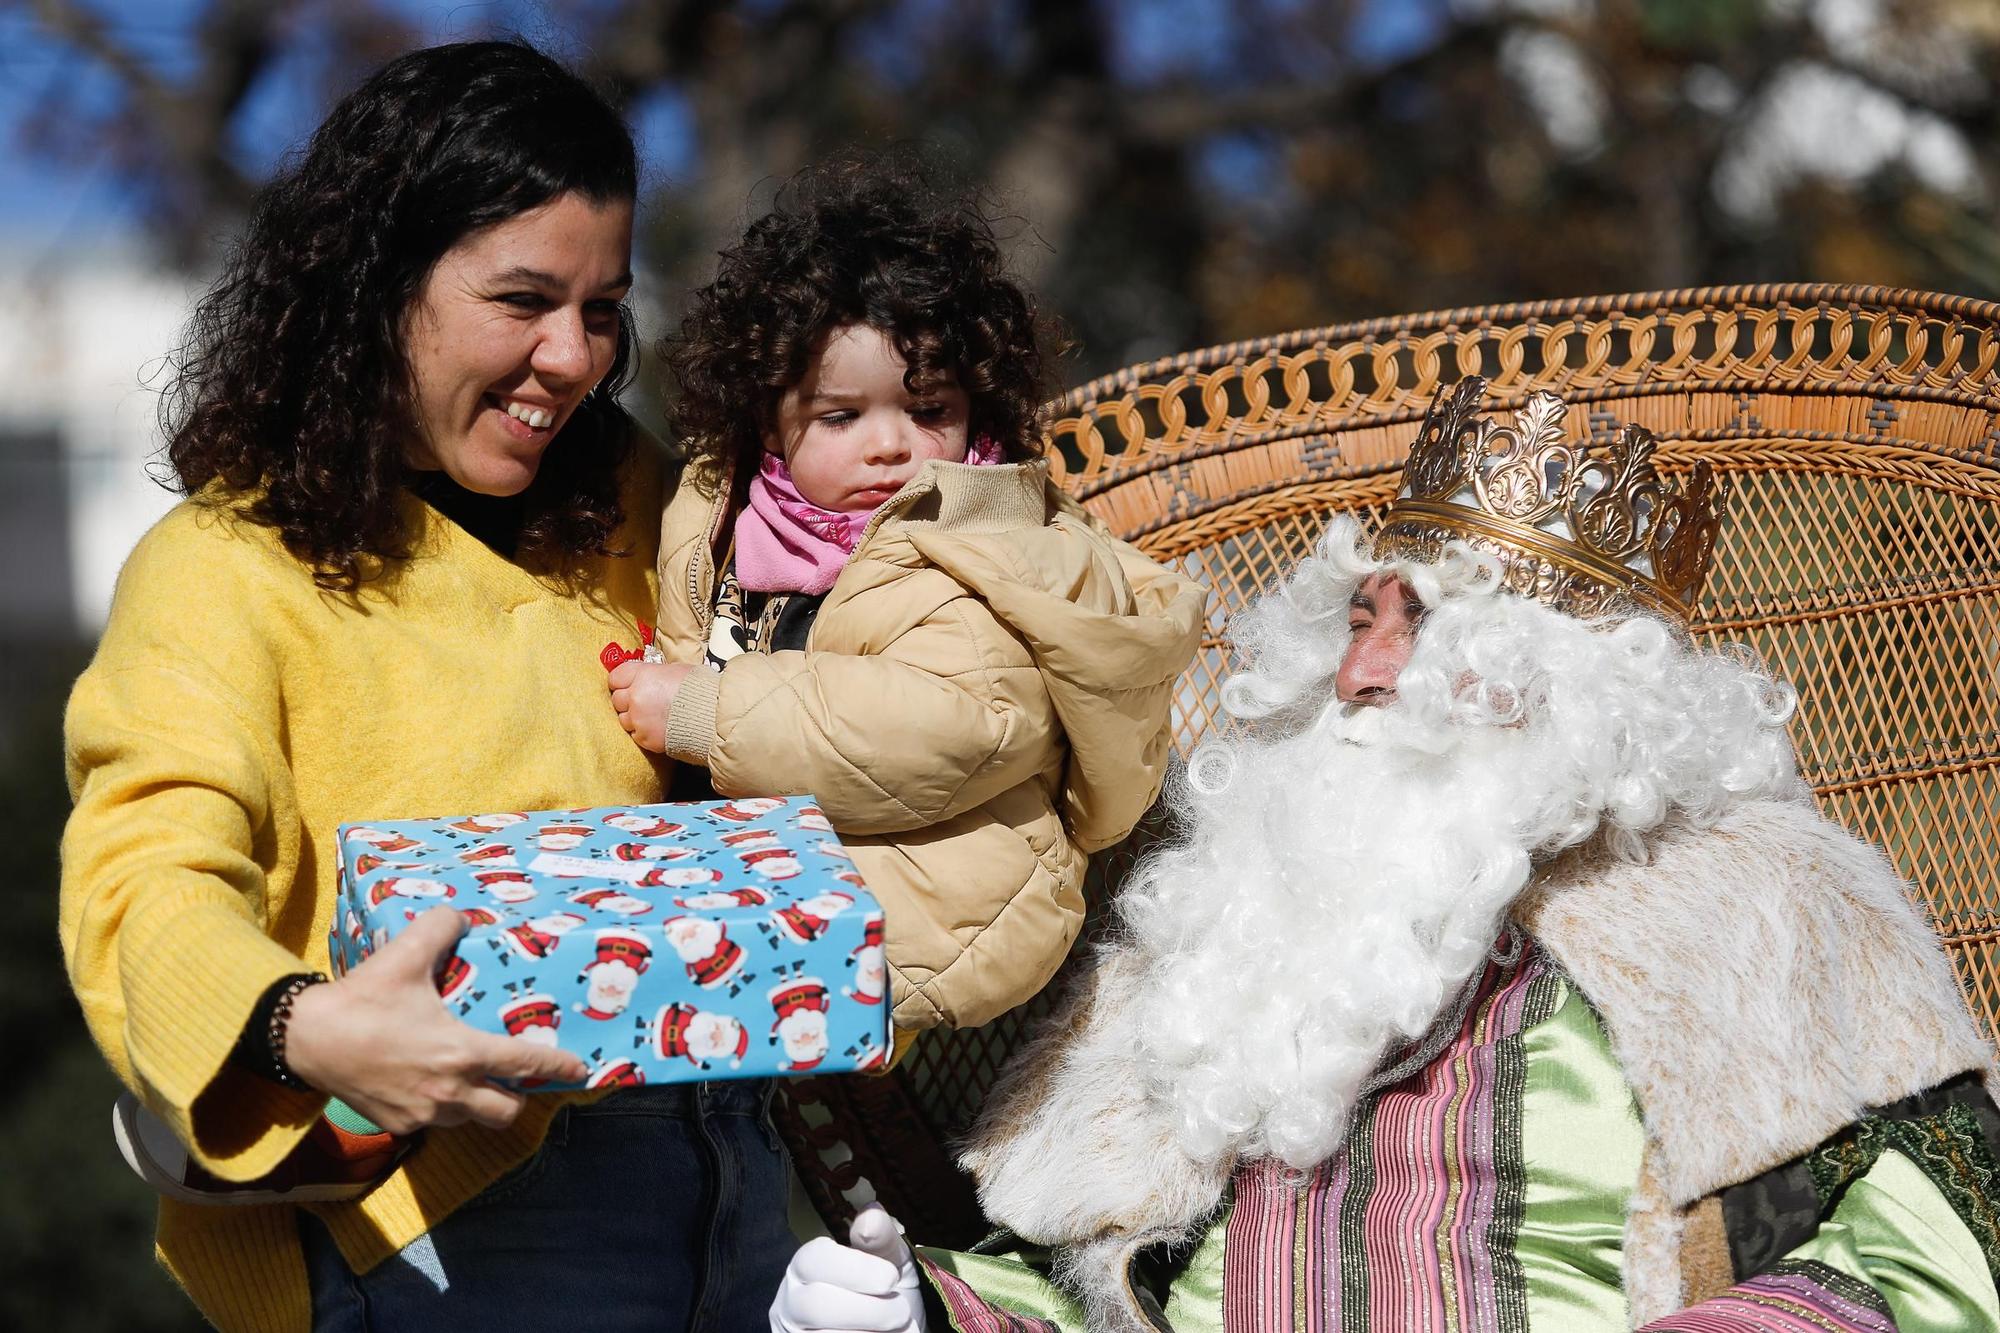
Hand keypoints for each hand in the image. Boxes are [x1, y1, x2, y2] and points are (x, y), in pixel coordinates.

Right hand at [284, 907, 586, 1134]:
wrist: (306, 1039)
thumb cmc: (363, 999)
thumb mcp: (405, 954)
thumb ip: (441, 928)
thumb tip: (460, 917)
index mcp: (461, 1053)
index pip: (525, 1064)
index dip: (557, 1067)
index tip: (579, 1071)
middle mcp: (450, 1092)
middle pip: (506, 1111)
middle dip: (517, 1097)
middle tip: (516, 1077)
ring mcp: (423, 1115)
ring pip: (469, 1119)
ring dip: (477, 1103)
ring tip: (472, 1078)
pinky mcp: (398, 1126)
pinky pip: (433, 1123)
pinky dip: (441, 1107)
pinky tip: (431, 1084)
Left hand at [607, 660, 692, 753]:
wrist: (713, 716)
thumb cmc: (700, 689)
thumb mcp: (676, 670)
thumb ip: (654, 674)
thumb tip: (648, 677)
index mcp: (643, 676)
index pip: (615, 677)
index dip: (621, 681)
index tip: (627, 684)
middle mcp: (636, 697)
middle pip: (617, 699)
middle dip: (627, 700)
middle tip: (643, 701)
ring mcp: (639, 720)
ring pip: (623, 719)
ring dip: (634, 718)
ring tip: (652, 717)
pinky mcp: (645, 739)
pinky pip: (636, 735)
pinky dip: (644, 732)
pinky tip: (659, 728)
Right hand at [770, 1205, 924, 1332]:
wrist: (893, 1328)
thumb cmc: (886, 1288)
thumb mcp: (890, 1258)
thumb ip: (881, 1235)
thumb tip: (871, 1213)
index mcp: (806, 1264)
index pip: (814, 1260)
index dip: (856, 1270)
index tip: (891, 1279)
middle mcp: (791, 1299)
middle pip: (816, 1305)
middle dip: (869, 1310)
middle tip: (901, 1312)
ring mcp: (793, 1331)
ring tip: (899, 1328)